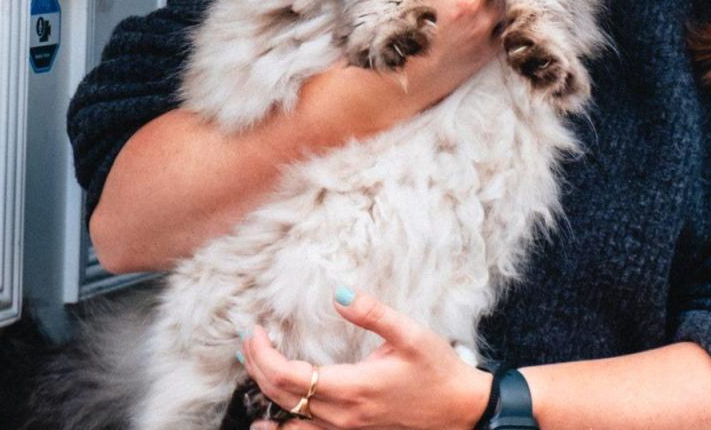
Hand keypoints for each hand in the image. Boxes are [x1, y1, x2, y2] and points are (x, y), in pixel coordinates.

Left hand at [239, 288, 491, 429]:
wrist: (461, 411)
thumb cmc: (437, 370)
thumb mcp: (410, 334)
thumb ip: (372, 313)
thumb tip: (338, 293)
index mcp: (353, 388)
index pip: (288, 376)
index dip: (263, 354)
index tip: (254, 330)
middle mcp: (343, 415)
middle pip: (281, 396)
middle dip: (257, 367)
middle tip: (248, 341)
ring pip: (289, 420)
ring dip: (265, 394)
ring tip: (253, 369)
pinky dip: (283, 425)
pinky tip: (271, 420)